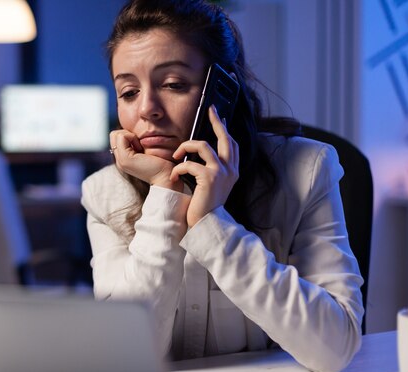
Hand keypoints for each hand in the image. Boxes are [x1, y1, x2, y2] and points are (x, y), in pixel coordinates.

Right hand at [110, 129, 182, 190]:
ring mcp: (120, 160)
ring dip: (130, 136)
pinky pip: (122, 136)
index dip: (129, 136)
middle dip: (128, 134)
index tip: (141, 146)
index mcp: (124, 159)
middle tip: (140, 146)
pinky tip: (141, 149)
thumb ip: (137, 143)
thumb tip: (132, 131)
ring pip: (116, 134)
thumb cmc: (161, 163)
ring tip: (141, 148)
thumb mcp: (146, 150)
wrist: (165, 177)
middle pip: (114, 134)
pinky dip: (132, 138)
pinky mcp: (124, 158)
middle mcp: (119, 160)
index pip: (116, 137)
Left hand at [170, 105, 238, 226]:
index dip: (224, 129)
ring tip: (176, 156)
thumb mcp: (212, 185)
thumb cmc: (205, 206)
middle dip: (217, 121)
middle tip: (210, 109)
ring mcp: (221, 173)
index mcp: (232, 171)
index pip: (231, 144)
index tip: (218, 117)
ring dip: (186, 147)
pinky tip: (175, 176)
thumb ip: (211, 170)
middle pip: (225, 137)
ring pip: (203, 145)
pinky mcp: (209, 178)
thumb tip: (201, 154)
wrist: (207, 225)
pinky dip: (179, 168)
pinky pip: (190, 163)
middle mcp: (230, 169)